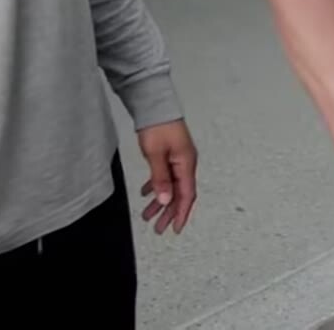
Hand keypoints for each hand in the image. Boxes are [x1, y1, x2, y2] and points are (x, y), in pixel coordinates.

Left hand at [136, 120, 197, 235]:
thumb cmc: (157, 125)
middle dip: (169, 212)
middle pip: (180, 194)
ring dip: (161, 201)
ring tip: (148, 214)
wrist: (154, 104)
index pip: (186, 195)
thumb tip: (165, 200)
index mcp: (186, 164)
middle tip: (158, 227)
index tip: (175, 228)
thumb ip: (161, 179)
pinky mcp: (170, 154)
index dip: (181, 214)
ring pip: (172, 186)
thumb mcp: (156, 154)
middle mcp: (185, 163)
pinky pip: (166, 177)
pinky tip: (147, 193)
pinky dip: (157, 187)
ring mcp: (178, 159)